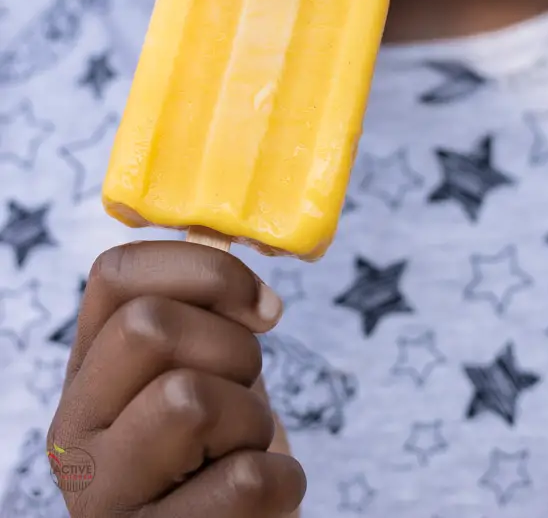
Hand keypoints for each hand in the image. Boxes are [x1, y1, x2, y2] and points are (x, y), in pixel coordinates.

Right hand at [48, 240, 305, 516]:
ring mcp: (105, 498)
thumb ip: (199, 312)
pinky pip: (244, 480)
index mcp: (85, 374)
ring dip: (253, 420)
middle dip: (233, 350)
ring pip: (190, 399)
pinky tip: (260, 496)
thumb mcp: (199, 369)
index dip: (203, 268)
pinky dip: (281, 481)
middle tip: (245, 389)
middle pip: (150, 326)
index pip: (115, 274)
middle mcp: (75, 432)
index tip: (258, 307)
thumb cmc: (220, 446)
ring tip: (241, 448)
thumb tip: (235, 244)